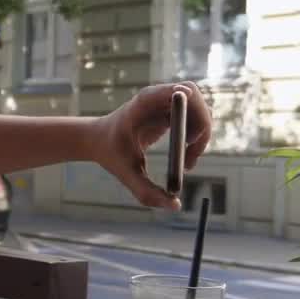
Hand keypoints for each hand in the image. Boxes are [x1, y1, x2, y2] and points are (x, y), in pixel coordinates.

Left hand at [90, 82, 211, 209]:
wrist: (99, 140)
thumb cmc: (110, 152)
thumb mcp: (126, 174)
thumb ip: (147, 191)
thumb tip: (176, 206)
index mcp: (144, 102)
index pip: (176, 92)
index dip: (190, 105)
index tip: (191, 133)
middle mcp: (158, 96)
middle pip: (194, 100)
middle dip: (200, 129)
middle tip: (191, 158)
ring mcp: (166, 101)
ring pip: (199, 110)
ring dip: (200, 137)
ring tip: (186, 164)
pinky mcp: (172, 109)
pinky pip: (195, 118)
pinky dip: (196, 138)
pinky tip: (186, 158)